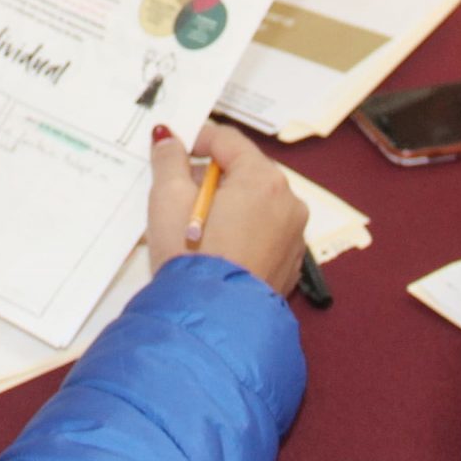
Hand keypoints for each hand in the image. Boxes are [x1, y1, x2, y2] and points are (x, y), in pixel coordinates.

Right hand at [148, 122, 306, 295]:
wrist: (213, 321)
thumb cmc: (192, 258)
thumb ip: (169, 160)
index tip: (176, 150)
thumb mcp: (167, 198)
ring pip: (256, 203)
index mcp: (263, 179)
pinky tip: (216, 249)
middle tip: (179, 195)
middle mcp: (288, 202)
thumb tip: (168, 140)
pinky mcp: (289, 263)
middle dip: (211, 178)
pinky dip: (242, 232)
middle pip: (245, 172)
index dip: (197, 139)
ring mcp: (293, 235)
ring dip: (227, 205)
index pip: (228, 140)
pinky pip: (263, 233)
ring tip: (194, 227)